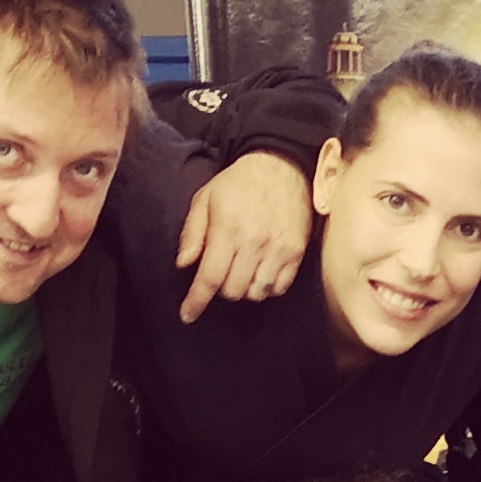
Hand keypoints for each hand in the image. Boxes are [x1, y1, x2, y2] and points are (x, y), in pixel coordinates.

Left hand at [176, 150, 316, 320]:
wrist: (281, 166)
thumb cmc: (239, 182)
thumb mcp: (205, 198)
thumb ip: (192, 232)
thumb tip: (184, 264)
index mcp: (228, 229)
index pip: (210, 278)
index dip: (196, 301)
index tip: (187, 315)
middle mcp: (254, 242)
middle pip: (233, 291)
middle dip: (221, 289)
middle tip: (220, 272)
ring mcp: (278, 249)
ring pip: (256, 293)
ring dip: (244, 289)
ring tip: (241, 271)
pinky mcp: (296, 252)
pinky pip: (279, 287)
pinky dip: (266, 287)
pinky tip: (260, 272)